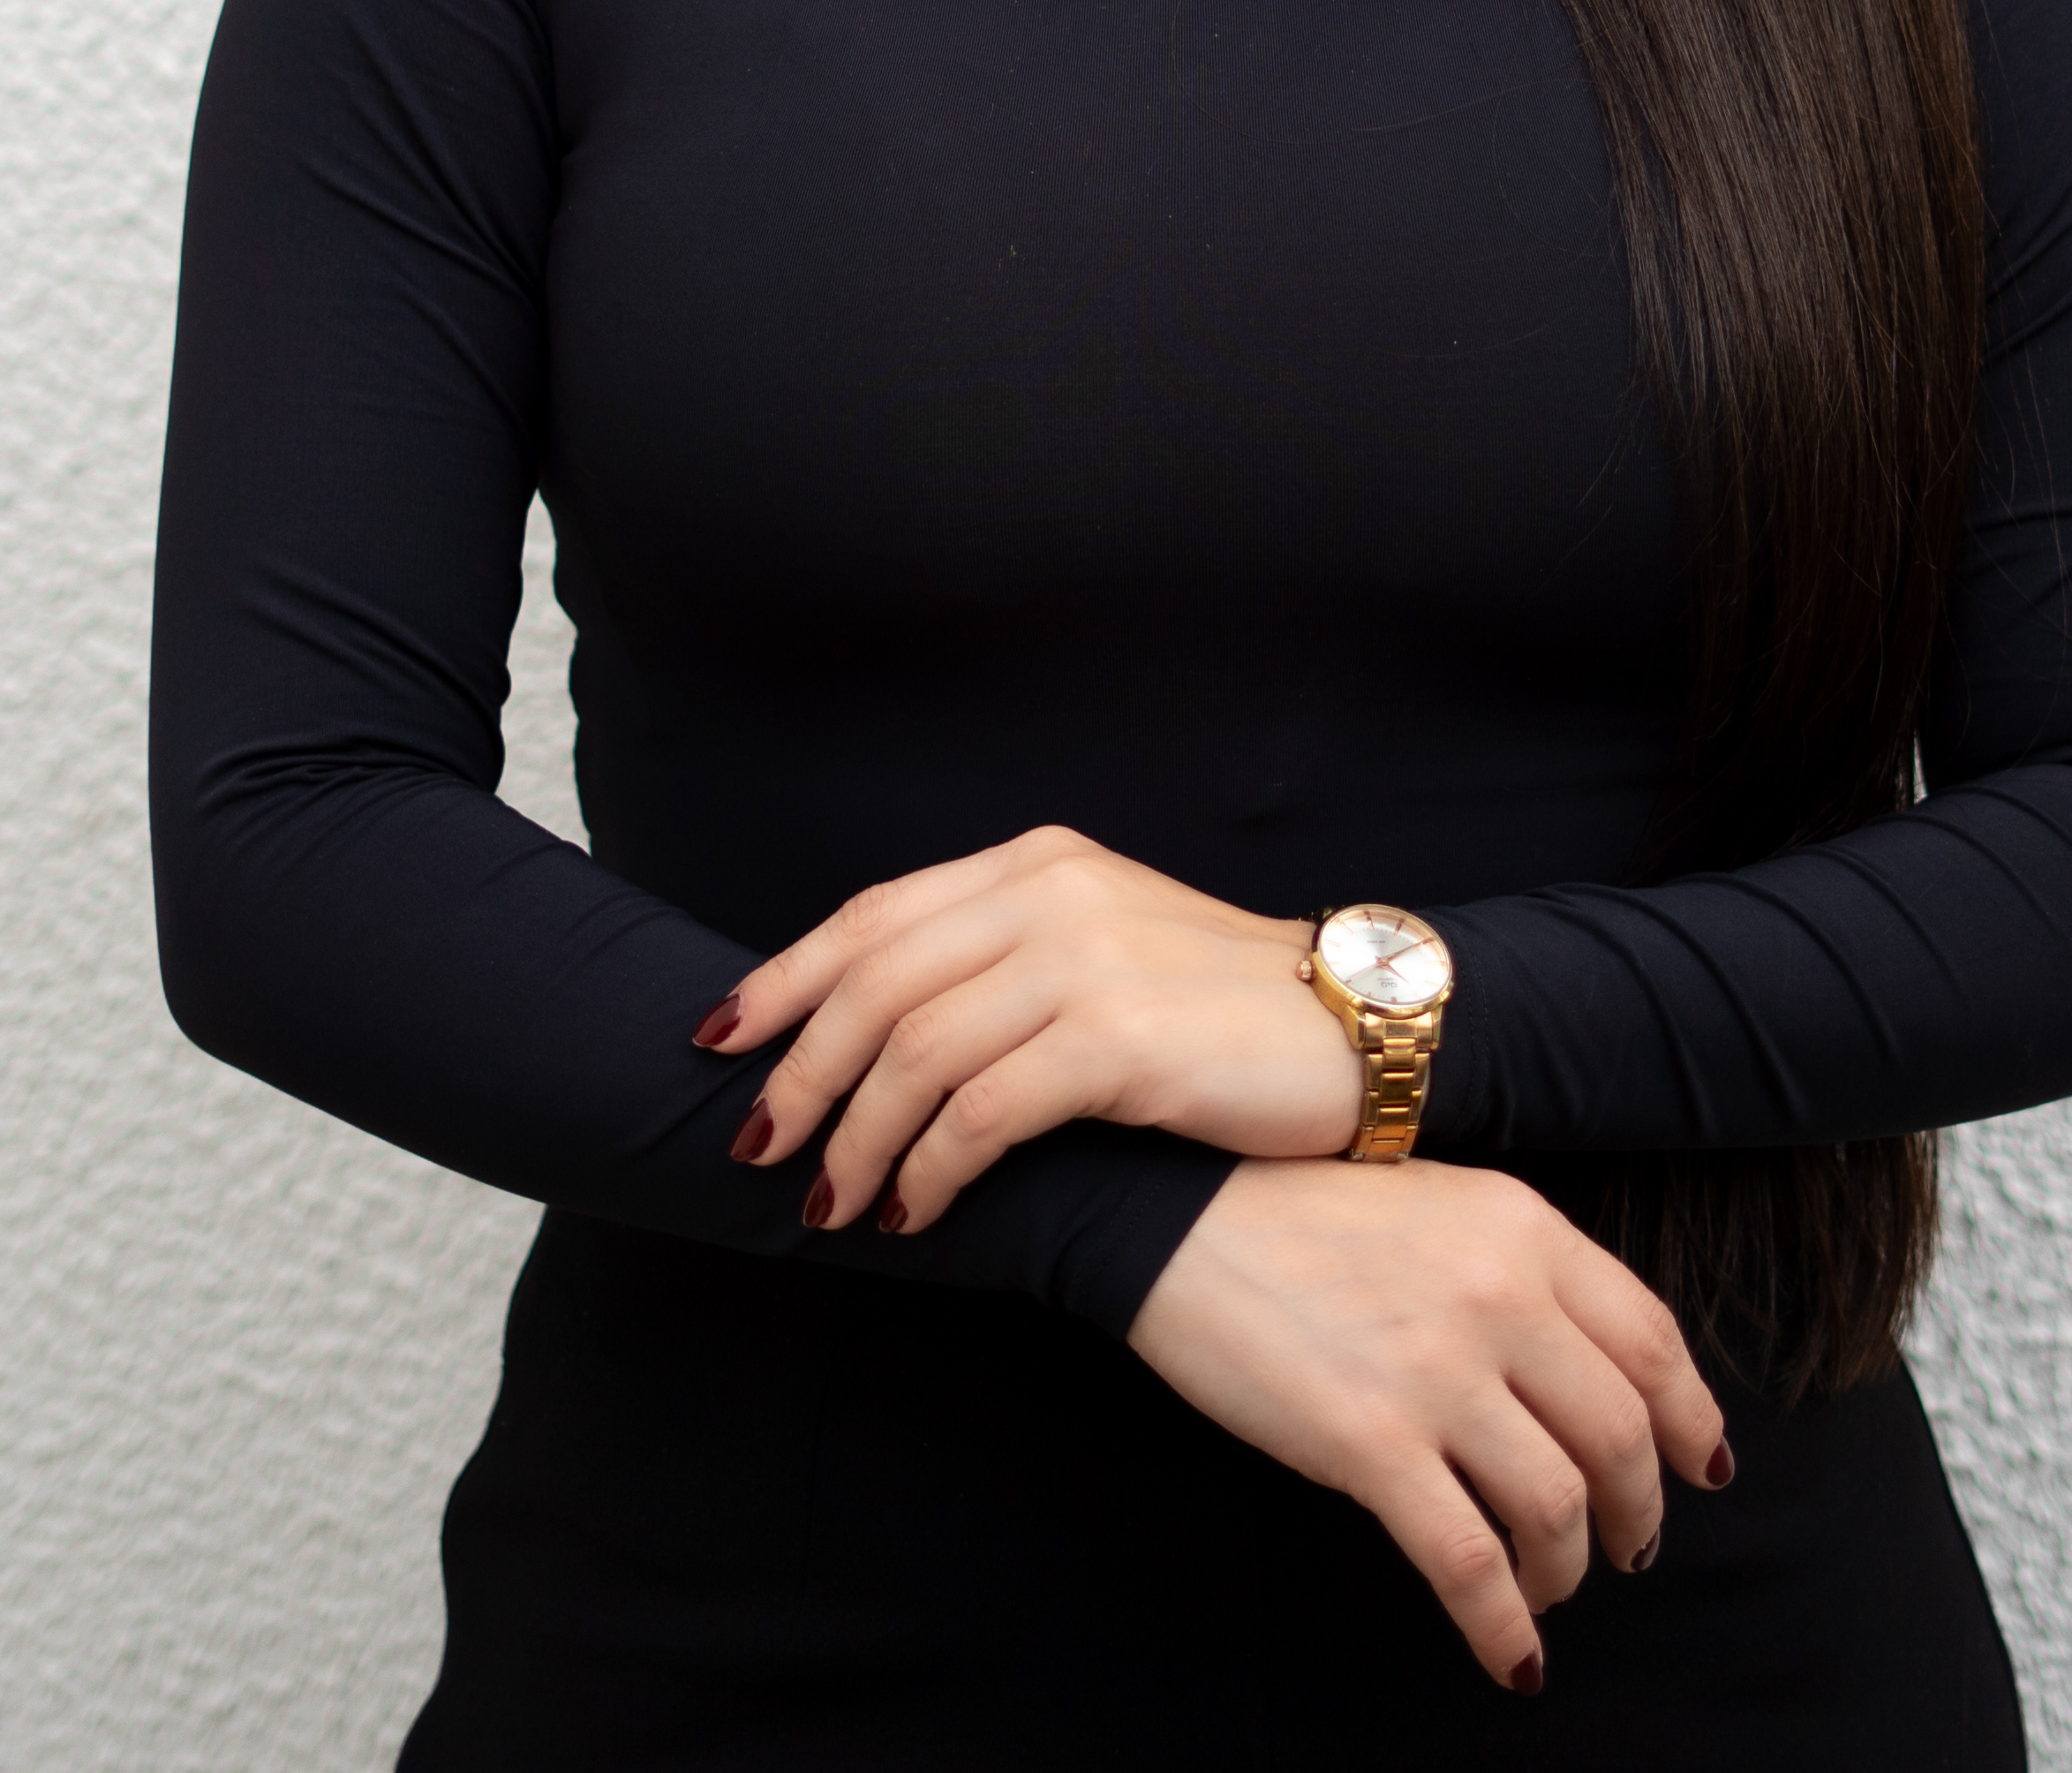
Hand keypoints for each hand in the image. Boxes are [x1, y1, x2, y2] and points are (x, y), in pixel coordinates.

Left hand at [690, 825, 1360, 1230]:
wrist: (1355, 1029)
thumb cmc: (1219, 1012)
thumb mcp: (1103, 948)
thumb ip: (1003, 960)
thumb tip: (875, 1028)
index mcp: (1037, 862)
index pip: (873, 916)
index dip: (783, 979)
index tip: (716, 1040)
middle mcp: (1051, 892)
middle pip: (875, 983)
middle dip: (800, 1073)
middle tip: (762, 1148)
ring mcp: (1087, 959)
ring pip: (915, 1053)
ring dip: (856, 1140)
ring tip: (832, 1206)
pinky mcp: (1122, 1038)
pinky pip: (983, 1112)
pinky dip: (931, 1168)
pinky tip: (916, 1209)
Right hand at [1129, 1156, 1732, 1693]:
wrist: (1179, 1211)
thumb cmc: (1306, 1212)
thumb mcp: (1442, 1204)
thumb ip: (1523, 1271)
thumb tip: (1602, 1373)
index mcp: (1522, 1228)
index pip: (1652, 1340)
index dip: (1690, 1418)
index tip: (1701, 1467)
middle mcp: (1497, 1293)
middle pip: (1619, 1434)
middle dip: (1637, 1510)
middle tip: (1629, 1546)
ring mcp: (1436, 1370)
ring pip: (1556, 1508)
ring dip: (1567, 1571)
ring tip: (1551, 1591)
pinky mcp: (1370, 1441)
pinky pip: (1469, 1564)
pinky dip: (1503, 1627)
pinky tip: (1510, 1657)